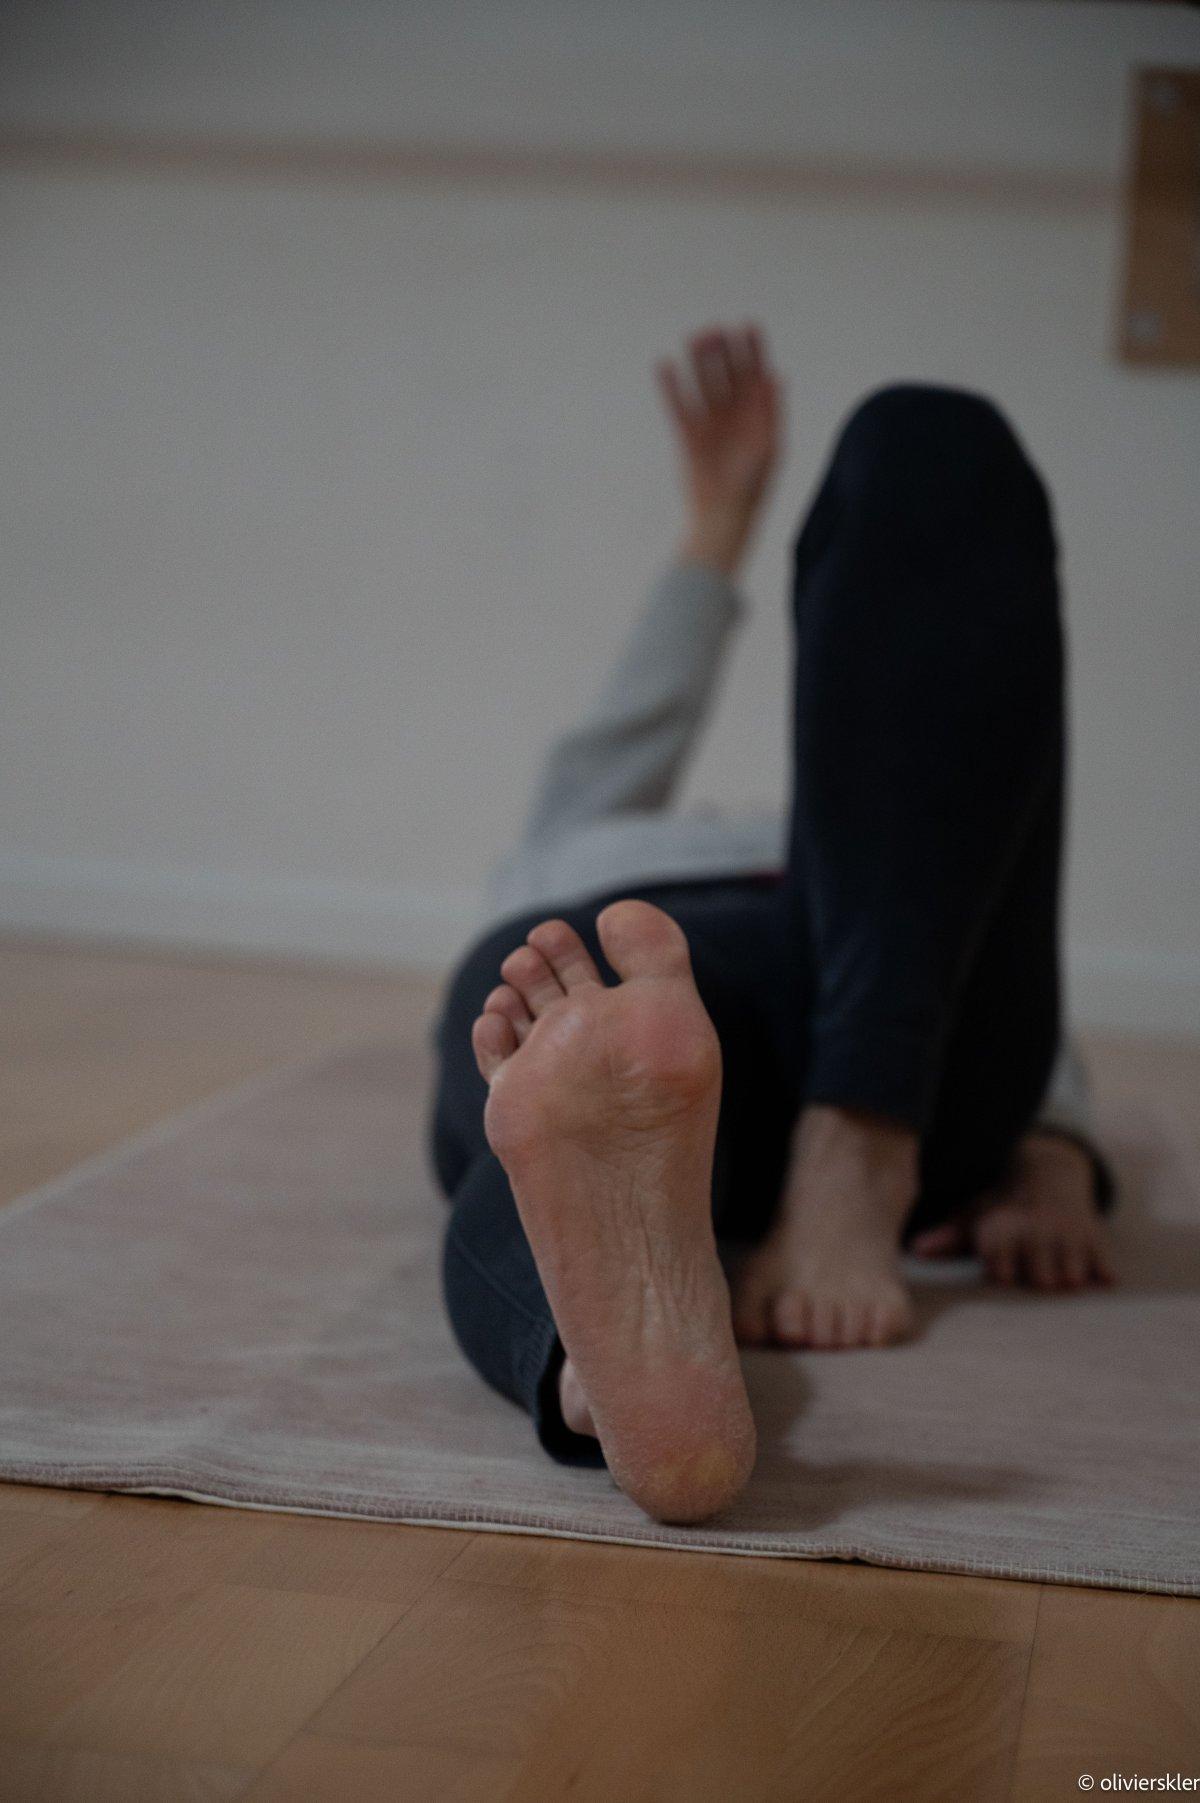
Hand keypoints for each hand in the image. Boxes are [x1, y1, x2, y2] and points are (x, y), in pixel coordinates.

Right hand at [657, 323, 782, 577]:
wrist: (722, 519)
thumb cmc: (751, 489)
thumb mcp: (767, 448)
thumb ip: (769, 411)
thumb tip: (775, 375)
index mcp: (758, 415)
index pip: (757, 373)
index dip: (754, 349)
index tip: (747, 325)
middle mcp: (735, 414)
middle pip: (728, 373)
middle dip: (722, 350)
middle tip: (713, 330)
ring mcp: (711, 422)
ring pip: (703, 383)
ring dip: (699, 361)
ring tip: (693, 337)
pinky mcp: (688, 434)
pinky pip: (678, 404)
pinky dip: (671, 386)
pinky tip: (664, 365)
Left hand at [909, 1131, 1116, 1288]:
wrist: (1050, 1170)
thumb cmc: (1004, 1205)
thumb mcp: (976, 1215)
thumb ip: (950, 1236)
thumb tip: (917, 1250)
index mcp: (1003, 1227)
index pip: (1000, 1270)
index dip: (1001, 1273)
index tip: (999, 1271)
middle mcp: (1035, 1230)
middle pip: (1039, 1281)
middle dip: (1037, 1281)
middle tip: (1034, 1273)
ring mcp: (1068, 1235)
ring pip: (1071, 1277)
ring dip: (1067, 1280)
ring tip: (1058, 1272)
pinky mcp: (1096, 1237)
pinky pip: (1103, 1270)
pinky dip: (1101, 1274)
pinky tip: (1091, 1272)